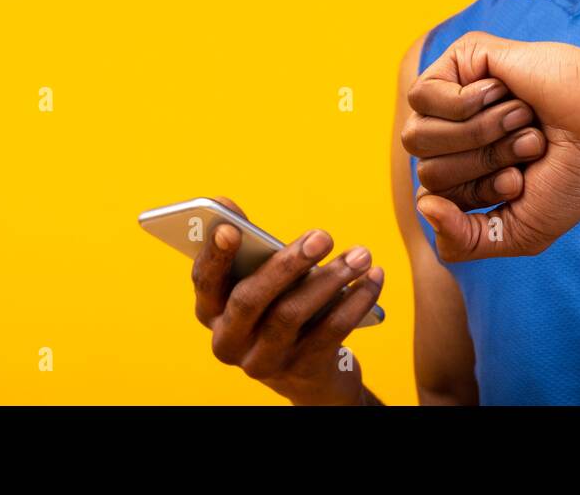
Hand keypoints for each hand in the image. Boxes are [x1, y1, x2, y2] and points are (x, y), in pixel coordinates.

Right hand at [191, 197, 383, 404]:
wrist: (308, 374)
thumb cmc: (279, 307)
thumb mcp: (260, 281)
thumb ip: (247, 246)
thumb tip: (224, 205)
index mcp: (212, 312)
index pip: (205, 282)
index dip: (215, 256)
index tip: (230, 228)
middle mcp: (229, 342)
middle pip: (250, 299)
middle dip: (288, 264)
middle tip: (323, 236)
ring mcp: (264, 361)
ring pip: (292, 315)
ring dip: (331, 279)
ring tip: (361, 255)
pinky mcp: (302, 371)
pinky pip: (331, 332)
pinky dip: (356, 300)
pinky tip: (374, 277)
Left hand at [403, 33, 579, 259]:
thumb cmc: (572, 174)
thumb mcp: (518, 230)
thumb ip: (465, 242)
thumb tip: (424, 205)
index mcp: (466, 171)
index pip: (430, 198)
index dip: (476, 196)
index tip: (522, 182)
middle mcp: (455, 134)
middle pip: (424, 168)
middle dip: (482, 165)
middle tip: (529, 146)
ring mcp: (455, 96)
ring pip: (417, 134)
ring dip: (480, 136)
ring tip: (521, 121)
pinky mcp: (460, 60)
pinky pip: (422, 95)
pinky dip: (468, 105)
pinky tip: (505, 94)